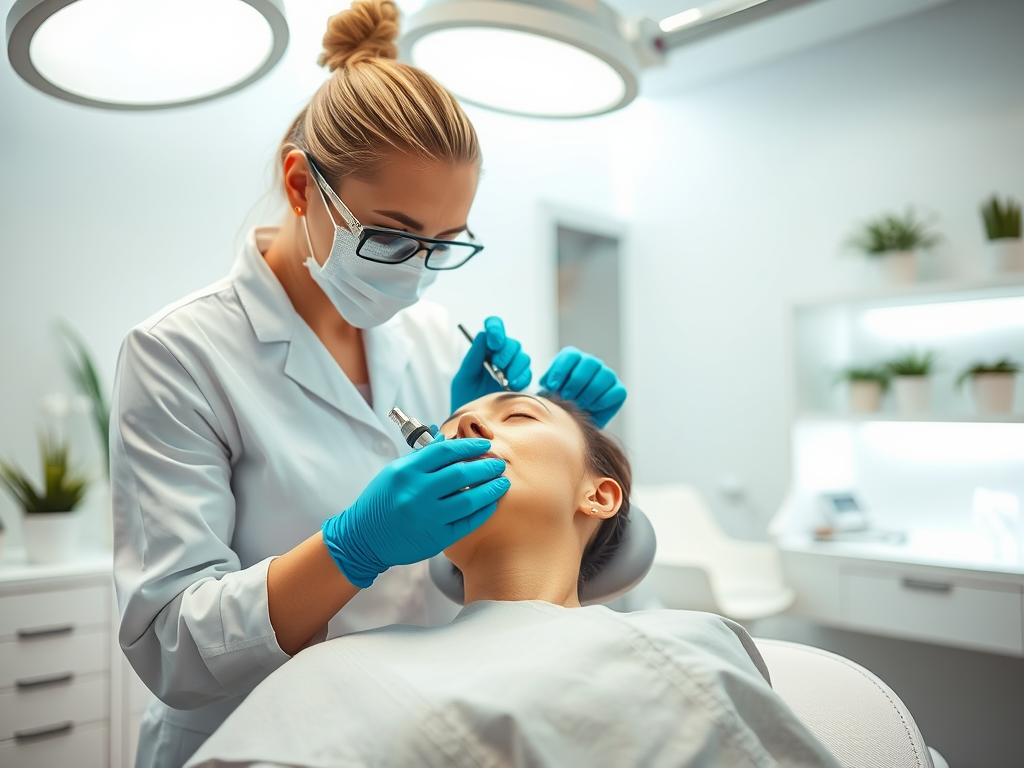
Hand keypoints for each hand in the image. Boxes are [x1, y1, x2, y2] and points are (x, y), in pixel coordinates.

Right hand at [321, 435, 508, 586]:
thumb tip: (445, 439)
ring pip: (469, 500)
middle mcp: (417, 493)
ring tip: (502, 482)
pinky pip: (466, 523)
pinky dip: (483, 512)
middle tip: (499, 463)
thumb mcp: (394, 473)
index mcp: (406, 472)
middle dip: (485, 466)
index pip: (445, 452)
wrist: (362, 538)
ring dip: (490, 489)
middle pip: (461, 474)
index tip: (485, 444)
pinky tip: (492, 503)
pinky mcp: (435, 538)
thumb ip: (421, 457)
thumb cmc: (380, 502)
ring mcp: (427, 517)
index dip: (469, 446)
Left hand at [451, 316, 531, 410]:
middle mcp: (499, 357)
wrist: (474, 427)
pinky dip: (523, 377)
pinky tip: (513, 386)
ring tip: (506, 380)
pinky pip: (528, 373)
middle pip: (511, 343)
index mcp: (484, 350)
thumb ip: (472, 359)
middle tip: (498, 366)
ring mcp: (511, 370)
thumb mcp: (463, 379)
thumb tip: (483, 336)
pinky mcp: (520, 384)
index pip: (493, 327)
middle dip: (506, 353)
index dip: (496, 329)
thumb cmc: (465, 401)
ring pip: (523, 356)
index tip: (494, 342)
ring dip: (516, 366)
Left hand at [539, 347, 626, 428]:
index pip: (570, 355)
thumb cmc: (559, 404)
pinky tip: (591, 408)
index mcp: (573, 359)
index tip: (553, 386)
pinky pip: (616, 391)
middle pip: (589, 363)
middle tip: (567, 396)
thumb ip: (547, 386)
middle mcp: (592, 363)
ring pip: (605, 375)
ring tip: (579, 404)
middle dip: (576, 381)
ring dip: (590, 392)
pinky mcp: (618, 391)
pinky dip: (603, 400)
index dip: (561, 370)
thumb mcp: (548, 393)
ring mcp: (607, 376)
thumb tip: (546, 384)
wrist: (573, 423)